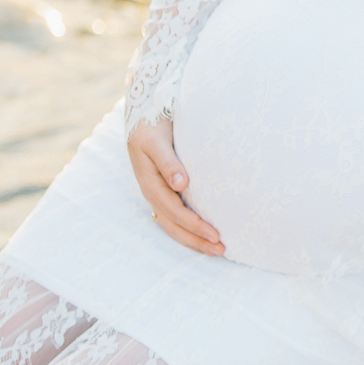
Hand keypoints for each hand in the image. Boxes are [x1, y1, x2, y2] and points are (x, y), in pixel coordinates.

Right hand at [126, 118, 223, 256]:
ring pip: (171, 224)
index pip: (175, 212)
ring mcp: (156, 192)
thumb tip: (180, 184)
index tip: (215, 235)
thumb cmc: (152, 127)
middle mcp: (152, 191)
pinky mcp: (161, 189)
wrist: (141, 115)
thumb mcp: (157, 142)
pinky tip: (201, 233)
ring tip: (216, 248)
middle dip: (196, 239)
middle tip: (222, 249)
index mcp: (151, 183)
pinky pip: (172, 215)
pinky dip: (186, 228)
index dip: (194, 225)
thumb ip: (168, 162)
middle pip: (173, 224)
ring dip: (192, 238)